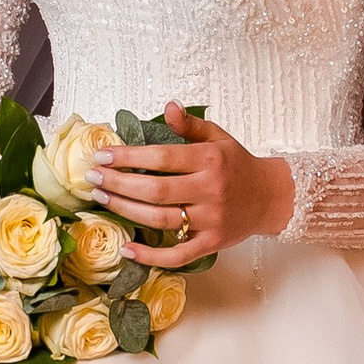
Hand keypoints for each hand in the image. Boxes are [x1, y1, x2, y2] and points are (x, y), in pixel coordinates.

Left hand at [88, 105, 292, 266]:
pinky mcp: (212, 243)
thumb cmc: (238, 165)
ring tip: (102, 200)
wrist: (270, 196)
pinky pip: (177, 255)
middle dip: (119, 184)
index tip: (102, 155)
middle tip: (93, 178)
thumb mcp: (218, 138)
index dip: (129, 157)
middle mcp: (210, 189)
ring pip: (160, 220)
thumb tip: (167, 107)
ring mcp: (211, 220)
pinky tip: (128, 249)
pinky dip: (151, 256)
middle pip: (155, 191)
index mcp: (210, 160)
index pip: (162, 158)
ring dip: (126, 211)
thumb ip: (191, 126)